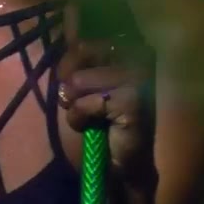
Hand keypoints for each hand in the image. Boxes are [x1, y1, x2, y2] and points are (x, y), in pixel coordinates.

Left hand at [58, 38, 155, 179]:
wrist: (127, 161)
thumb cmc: (106, 120)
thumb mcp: (88, 83)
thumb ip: (79, 62)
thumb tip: (63, 49)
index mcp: (130, 47)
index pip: (84, 42)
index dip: (69, 63)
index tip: (73, 84)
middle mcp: (139, 54)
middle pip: (80, 52)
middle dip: (71, 82)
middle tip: (81, 102)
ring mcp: (138, 76)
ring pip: (78, 81)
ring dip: (76, 105)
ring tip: (92, 117)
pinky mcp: (131, 100)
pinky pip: (83, 104)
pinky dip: (80, 119)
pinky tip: (96, 127)